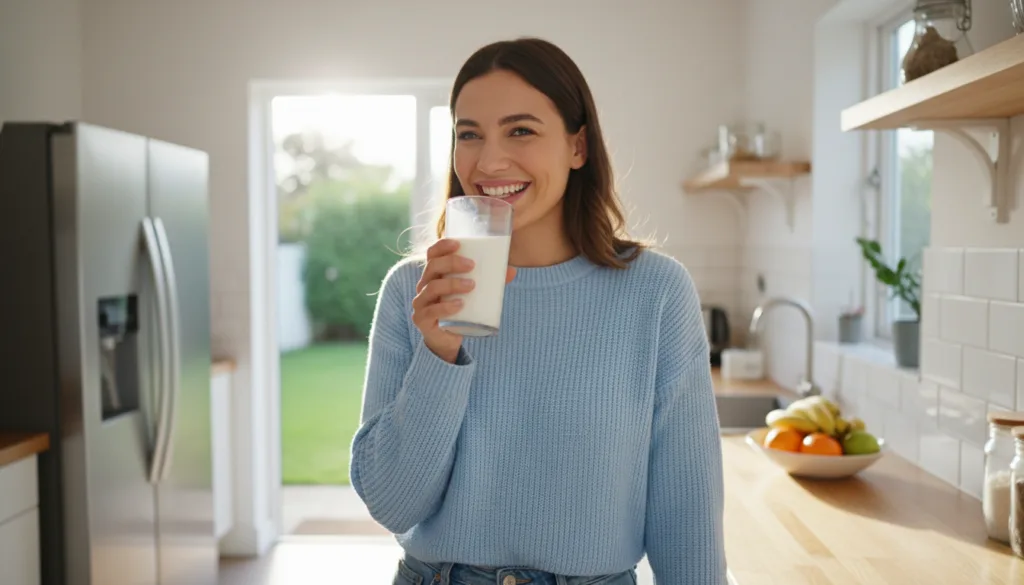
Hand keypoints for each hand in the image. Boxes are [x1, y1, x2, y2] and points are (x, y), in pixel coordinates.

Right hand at [412, 238, 515, 362]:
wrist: (446, 339)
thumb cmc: (459, 310)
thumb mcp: (472, 294)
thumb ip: (489, 282)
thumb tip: (512, 271)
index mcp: (434, 275)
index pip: (432, 254)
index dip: (442, 246)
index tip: (458, 244)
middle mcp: (423, 286)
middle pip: (432, 267)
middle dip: (452, 263)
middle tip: (471, 265)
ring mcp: (421, 303)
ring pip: (432, 287)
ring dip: (452, 284)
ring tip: (471, 285)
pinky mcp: (422, 320)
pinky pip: (432, 311)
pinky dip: (446, 307)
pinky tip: (459, 305)